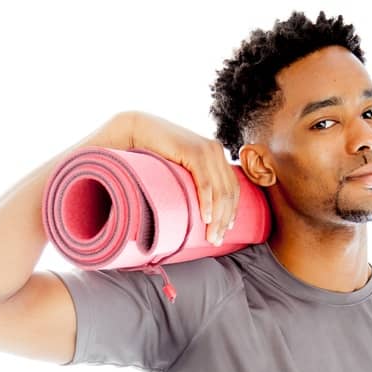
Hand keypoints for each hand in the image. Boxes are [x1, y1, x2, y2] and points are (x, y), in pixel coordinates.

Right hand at [117, 110, 240, 246]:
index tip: (225, 231)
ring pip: (220, 191)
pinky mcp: (194, 152)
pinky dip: (207, 202)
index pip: (232, 188)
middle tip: (217, 240)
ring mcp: (207, 150)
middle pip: (229, 192)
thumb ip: (194, 181)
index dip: (231, 212)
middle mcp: (216, 151)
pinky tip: (206, 218)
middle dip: (224, 220)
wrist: (139, 130)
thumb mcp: (182, 169)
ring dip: (217, 217)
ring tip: (211, 236)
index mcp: (217, 155)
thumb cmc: (157, 154)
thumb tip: (199, 209)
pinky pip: (205, 182)